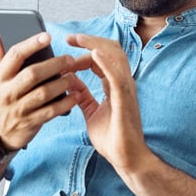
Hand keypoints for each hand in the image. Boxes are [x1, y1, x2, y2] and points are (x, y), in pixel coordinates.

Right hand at [0, 30, 77, 149]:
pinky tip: (76, 95)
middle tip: (69, 59)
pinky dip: (65, 103)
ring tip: (73, 76)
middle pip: (32, 74)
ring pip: (44, 93)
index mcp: (0, 77)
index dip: (31, 44)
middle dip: (53, 65)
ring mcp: (19, 108)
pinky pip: (51, 111)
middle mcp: (8, 92)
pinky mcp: (30, 122)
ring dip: (62, 83)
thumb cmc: (2, 98)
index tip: (47, 36)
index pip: (15, 55)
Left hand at [66, 33, 149, 171]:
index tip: (69, 46)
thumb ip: (83, 96)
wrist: (126, 158)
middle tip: (71, 38)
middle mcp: (123, 83)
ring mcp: (126, 90)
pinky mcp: (125, 100)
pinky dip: (106, 63)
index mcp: (115, 85)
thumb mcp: (91, 112)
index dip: (87, 50)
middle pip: (111, 51)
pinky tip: (94, 54)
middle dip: (90, 41)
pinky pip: (117, 76)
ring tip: (79, 40)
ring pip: (115, 57)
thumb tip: (71, 81)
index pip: (103, 58)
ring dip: (96, 45)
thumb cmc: (113, 137)